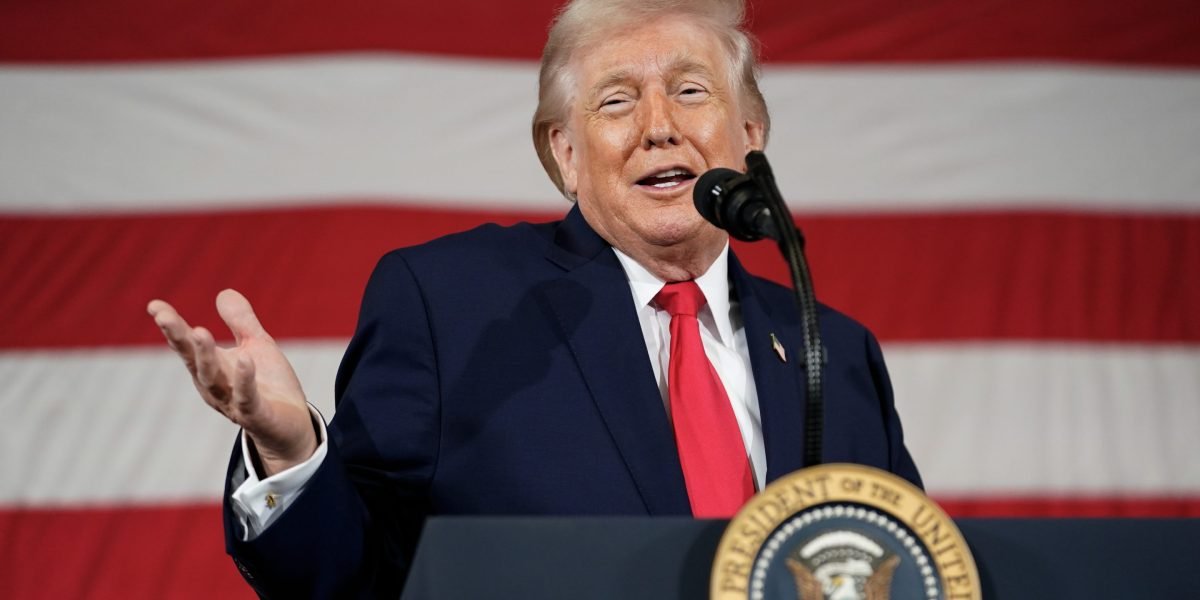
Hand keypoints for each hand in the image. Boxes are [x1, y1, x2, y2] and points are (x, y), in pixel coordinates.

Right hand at [148, 289, 316, 475]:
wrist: (291, 427)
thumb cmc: (269, 387)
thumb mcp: (257, 346)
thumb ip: (241, 322)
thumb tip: (224, 292)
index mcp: (212, 368)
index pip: (187, 345)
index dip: (171, 326)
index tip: (154, 305)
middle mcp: (215, 386)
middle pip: (192, 360)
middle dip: (178, 338)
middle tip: (164, 316)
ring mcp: (233, 402)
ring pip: (213, 379)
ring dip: (205, 356)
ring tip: (200, 331)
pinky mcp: (256, 415)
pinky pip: (247, 397)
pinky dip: (244, 380)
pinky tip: (245, 359)